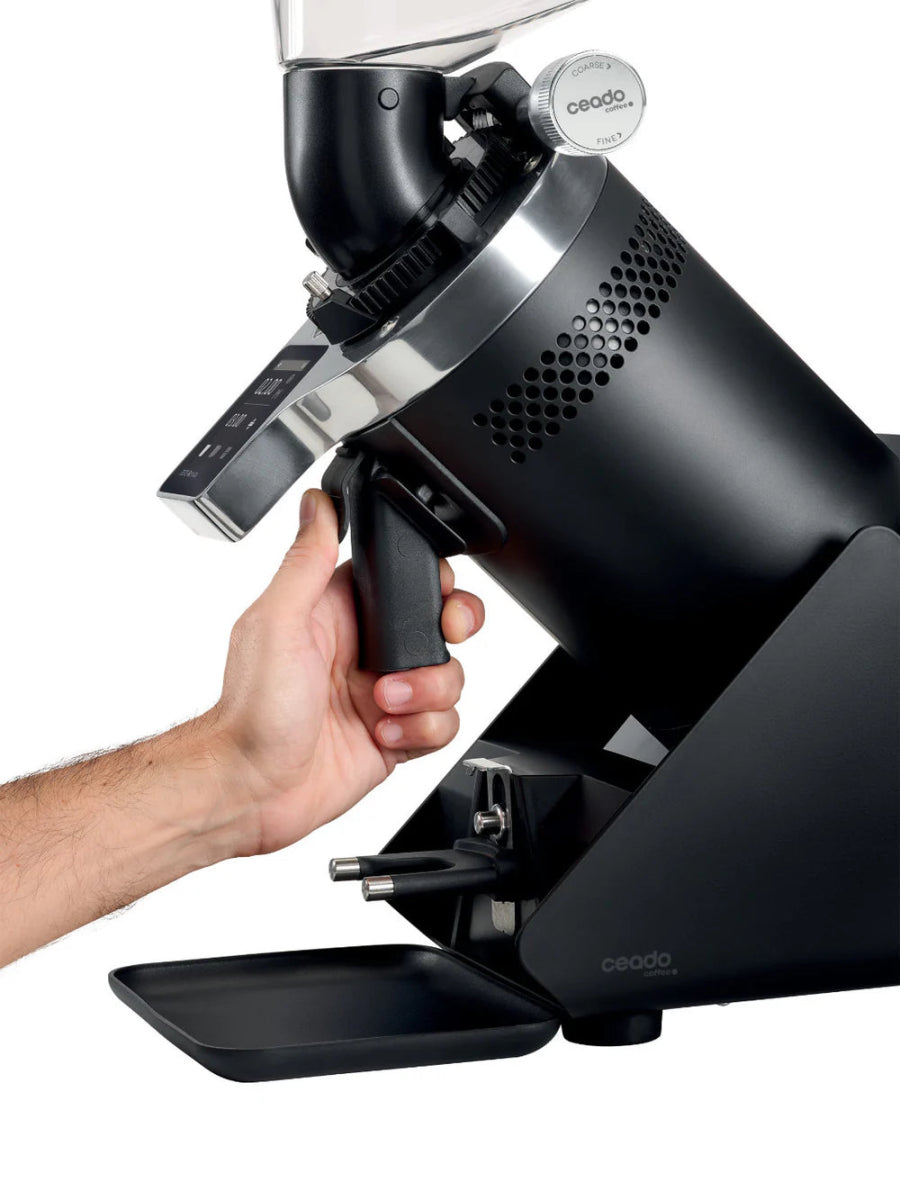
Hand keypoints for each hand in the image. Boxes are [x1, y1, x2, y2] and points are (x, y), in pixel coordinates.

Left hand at [212, 489, 484, 855]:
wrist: (253, 791)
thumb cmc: (252, 711)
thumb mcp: (277, 622)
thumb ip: (305, 560)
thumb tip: (317, 503)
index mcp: (339, 612)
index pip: (408, 580)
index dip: (435, 585)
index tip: (437, 601)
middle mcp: (365, 649)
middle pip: (443, 627)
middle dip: (449, 641)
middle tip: (427, 654)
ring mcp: (382, 693)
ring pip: (450, 678)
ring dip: (427, 695)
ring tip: (383, 705)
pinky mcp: (394, 735)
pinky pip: (442, 725)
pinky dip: (422, 731)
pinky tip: (383, 735)